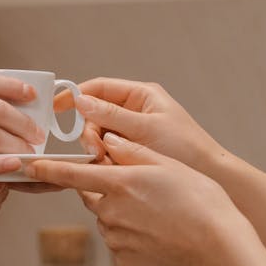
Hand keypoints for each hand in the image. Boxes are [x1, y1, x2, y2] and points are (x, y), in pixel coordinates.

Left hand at [25, 132, 256, 265]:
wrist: (220, 248)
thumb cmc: (201, 200)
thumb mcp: (168, 164)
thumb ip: (132, 150)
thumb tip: (108, 140)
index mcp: (120, 183)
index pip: (72, 173)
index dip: (47, 168)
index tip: (27, 165)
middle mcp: (111, 212)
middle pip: (92, 195)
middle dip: (104, 188)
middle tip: (137, 189)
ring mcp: (117, 240)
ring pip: (107, 220)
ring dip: (121, 214)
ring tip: (158, 214)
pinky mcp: (126, 262)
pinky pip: (120, 244)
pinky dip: (132, 238)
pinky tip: (158, 235)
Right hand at [55, 78, 223, 171]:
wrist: (210, 176)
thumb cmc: (186, 148)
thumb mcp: (146, 129)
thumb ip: (111, 115)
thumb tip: (80, 100)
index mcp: (141, 95)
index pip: (98, 88)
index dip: (74, 95)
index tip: (55, 108)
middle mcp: (135, 111)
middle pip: (95, 115)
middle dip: (91, 133)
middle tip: (96, 152)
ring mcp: (134, 132)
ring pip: (100, 136)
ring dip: (98, 149)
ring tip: (108, 164)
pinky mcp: (134, 152)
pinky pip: (110, 152)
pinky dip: (107, 161)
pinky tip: (114, 171)